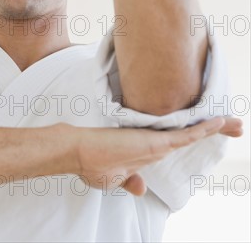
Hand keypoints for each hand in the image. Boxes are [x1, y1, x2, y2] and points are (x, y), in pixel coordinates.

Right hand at [72, 116, 242, 195]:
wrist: (75, 150)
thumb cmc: (90, 163)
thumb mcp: (113, 178)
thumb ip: (129, 180)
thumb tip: (142, 187)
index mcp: (145, 150)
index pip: (176, 143)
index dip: (195, 136)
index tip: (213, 131)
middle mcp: (152, 142)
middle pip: (190, 135)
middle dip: (214, 130)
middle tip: (237, 125)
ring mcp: (153, 140)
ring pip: (192, 133)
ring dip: (215, 129)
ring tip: (237, 124)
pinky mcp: (153, 141)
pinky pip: (185, 136)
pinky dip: (204, 129)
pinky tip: (220, 123)